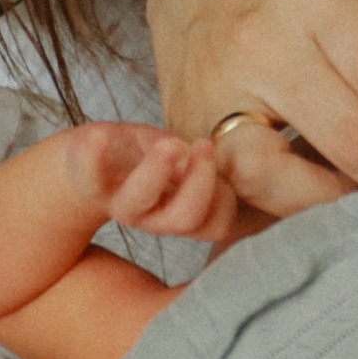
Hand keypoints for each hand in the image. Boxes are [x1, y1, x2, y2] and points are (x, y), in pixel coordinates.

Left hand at [67, 122, 247, 248]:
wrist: (91, 160)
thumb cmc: (151, 158)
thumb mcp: (188, 161)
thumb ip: (214, 163)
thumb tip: (271, 151)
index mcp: (185, 210)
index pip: (216, 221)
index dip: (226, 196)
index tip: (229, 158)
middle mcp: (154, 215)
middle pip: (185, 219)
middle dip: (201, 183)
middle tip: (205, 147)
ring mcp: (119, 201)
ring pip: (137, 205)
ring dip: (156, 173)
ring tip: (168, 145)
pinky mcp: (87, 181)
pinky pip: (86, 176)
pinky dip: (91, 156)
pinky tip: (99, 137)